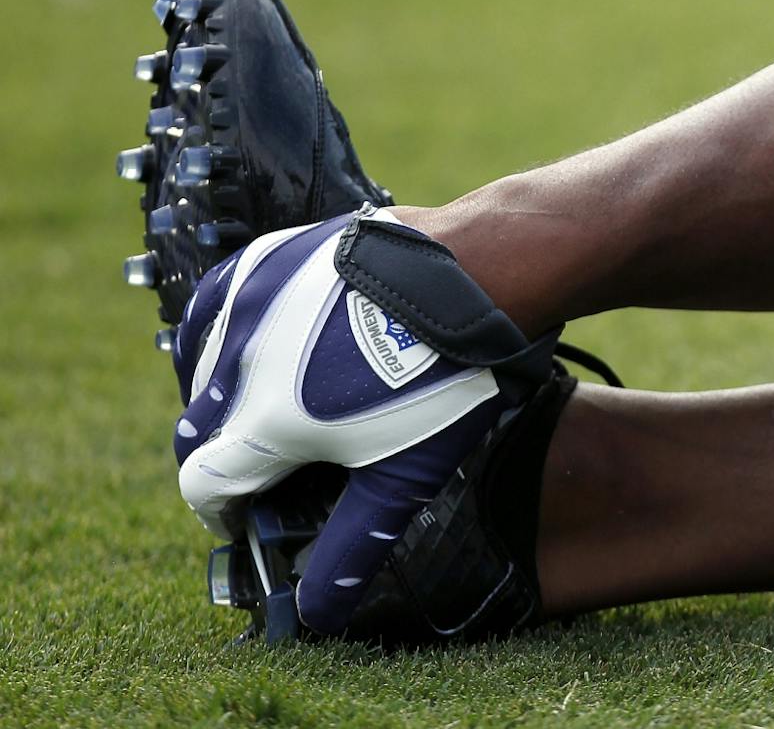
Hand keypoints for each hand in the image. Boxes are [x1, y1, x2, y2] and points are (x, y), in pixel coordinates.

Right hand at [171, 210, 527, 633]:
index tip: (245, 518)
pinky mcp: (273, 257)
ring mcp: (252, 301)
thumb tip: (316, 612)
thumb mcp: (406, 473)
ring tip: (268, 405)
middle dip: (222, 456)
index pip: (205, 485)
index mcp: (262, 423)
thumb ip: (354, 545)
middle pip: (200, 426)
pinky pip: (221, 301)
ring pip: (203, 363)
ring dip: (221, 393)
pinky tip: (255, 339)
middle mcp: (239, 360)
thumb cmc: (446, 375)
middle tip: (268, 465)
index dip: (223, 512)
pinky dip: (224, 329)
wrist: (479, 271)